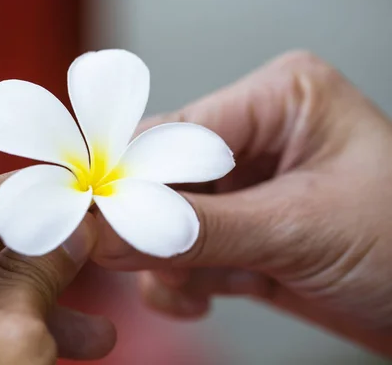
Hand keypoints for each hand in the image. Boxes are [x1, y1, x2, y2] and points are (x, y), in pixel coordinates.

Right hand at [91, 51, 391, 356]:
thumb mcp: (300, 229)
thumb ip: (199, 230)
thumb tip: (112, 228)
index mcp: (279, 99)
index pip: (176, 131)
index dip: (130, 176)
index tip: (94, 216)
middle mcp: (257, 135)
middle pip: (164, 177)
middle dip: (154, 225)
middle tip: (138, 259)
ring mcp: (248, 186)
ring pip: (168, 219)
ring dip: (172, 260)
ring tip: (194, 287)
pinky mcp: (244, 231)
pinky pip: (186, 250)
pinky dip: (185, 280)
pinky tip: (205, 295)